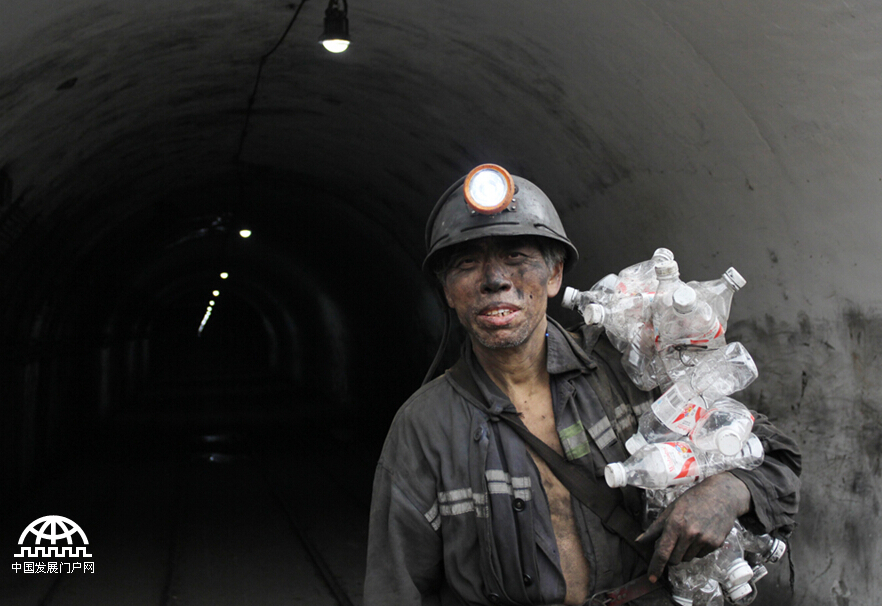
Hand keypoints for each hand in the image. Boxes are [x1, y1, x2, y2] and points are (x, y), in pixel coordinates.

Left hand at [636, 472, 751, 582]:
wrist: (722, 495)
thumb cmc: (693, 500)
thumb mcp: (671, 510)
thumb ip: (655, 528)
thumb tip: (639, 541)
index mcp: (675, 524)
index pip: (662, 552)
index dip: (655, 567)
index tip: (651, 577)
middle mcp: (690, 534)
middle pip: (674, 560)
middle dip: (670, 555)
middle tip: (673, 541)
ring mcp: (704, 540)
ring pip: (687, 559)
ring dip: (684, 552)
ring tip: (689, 534)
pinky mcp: (715, 544)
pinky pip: (700, 555)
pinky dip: (696, 550)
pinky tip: (700, 535)